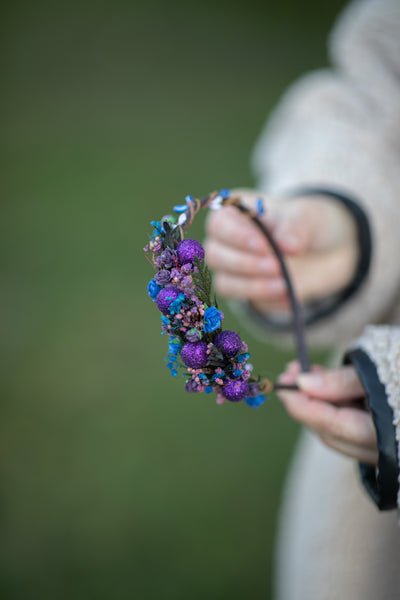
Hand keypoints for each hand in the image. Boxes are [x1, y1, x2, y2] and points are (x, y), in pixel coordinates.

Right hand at [204, 189, 357, 312]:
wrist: (321, 249)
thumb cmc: (304, 223)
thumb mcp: (306, 216)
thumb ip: (296, 226)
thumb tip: (287, 244)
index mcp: (234, 213)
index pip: (219, 224)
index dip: (236, 236)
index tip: (264, 246)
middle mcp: (225, 242)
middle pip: (215, 256)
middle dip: (245, 264)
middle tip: (276, 266)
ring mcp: (232, 270)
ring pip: (225, 283)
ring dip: (253, 286)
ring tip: (284, 284)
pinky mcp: (246, 292)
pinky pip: (247, 301)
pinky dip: (266, 300)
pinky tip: (288, 296)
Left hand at [277, 361, 377, 464]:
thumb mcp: (377, 371)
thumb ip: (342, 382)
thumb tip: (302, 383)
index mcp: (382, 435)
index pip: (333, 425)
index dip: (303, 405)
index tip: (283, 385)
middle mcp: (381, 452)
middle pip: (329, 432)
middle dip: (303, 403)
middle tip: (288, 374)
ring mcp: (379, 451)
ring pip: (336, 433)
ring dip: (314, 404)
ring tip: (301, 372)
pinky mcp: (377, 443)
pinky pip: (347, 431)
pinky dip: (331, 409)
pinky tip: (322, 384)